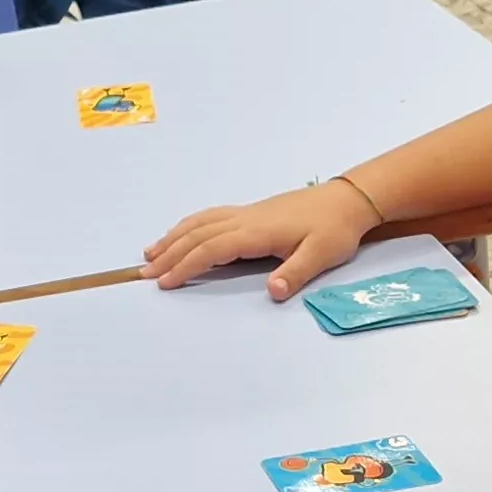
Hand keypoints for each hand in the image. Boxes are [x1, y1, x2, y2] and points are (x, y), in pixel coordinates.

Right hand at [142, 181, 381, 297]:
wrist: (347, 200)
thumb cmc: (335, 229)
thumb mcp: (322, 254)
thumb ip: (295, 272)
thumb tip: (273, 291)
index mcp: (256, 231)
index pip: (212, 249)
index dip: (186, 265)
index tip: (166, 282)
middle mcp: (245, 219)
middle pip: (197, 235)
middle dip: (169, 254)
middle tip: (144, 273)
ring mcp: (246, 213)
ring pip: (200, 223)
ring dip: (173, 237)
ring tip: (151, 253)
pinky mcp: (251, 212)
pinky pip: (210, 217)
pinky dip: (189, 226)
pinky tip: (182, 233)